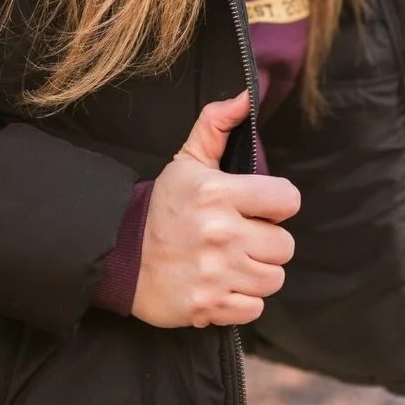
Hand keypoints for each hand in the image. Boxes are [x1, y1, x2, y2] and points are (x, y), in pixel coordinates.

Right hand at [132, 90, 300, 328]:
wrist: (118, 254)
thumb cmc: (162, 206)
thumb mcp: (187, 161)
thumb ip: (217, 126)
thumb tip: (247, 96)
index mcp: (218, 194)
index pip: (286, 199)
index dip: (277, 203)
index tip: (260, 207)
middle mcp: (220, 235)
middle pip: (284, 246)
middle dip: (267, 242)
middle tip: (242, 238)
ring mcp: (214, 274)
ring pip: (273, 279)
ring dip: (258, 272)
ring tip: (234, 262)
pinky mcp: (207, 307)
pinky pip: (254, 308)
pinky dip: (242, 301)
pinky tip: (223, 285)